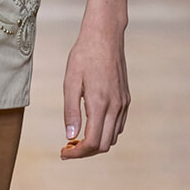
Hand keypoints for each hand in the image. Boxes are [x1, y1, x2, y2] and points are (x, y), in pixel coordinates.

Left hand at [61, 18, 128, 158]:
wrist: (105, 36)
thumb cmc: (83, 56)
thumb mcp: (70, 82)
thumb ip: (71, 111)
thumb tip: (70, 137)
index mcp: (100, 103)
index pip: (92, 143)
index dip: (76, 153)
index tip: (63, 153)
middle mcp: (115, 106)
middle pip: (104, 145)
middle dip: (85, 152)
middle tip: (67, 148)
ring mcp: (123, 103)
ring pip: (113, 137)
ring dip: (96, 143)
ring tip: (77, 138)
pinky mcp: (126, 99)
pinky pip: (118, 125)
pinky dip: (105, 132)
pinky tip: (90, 126)